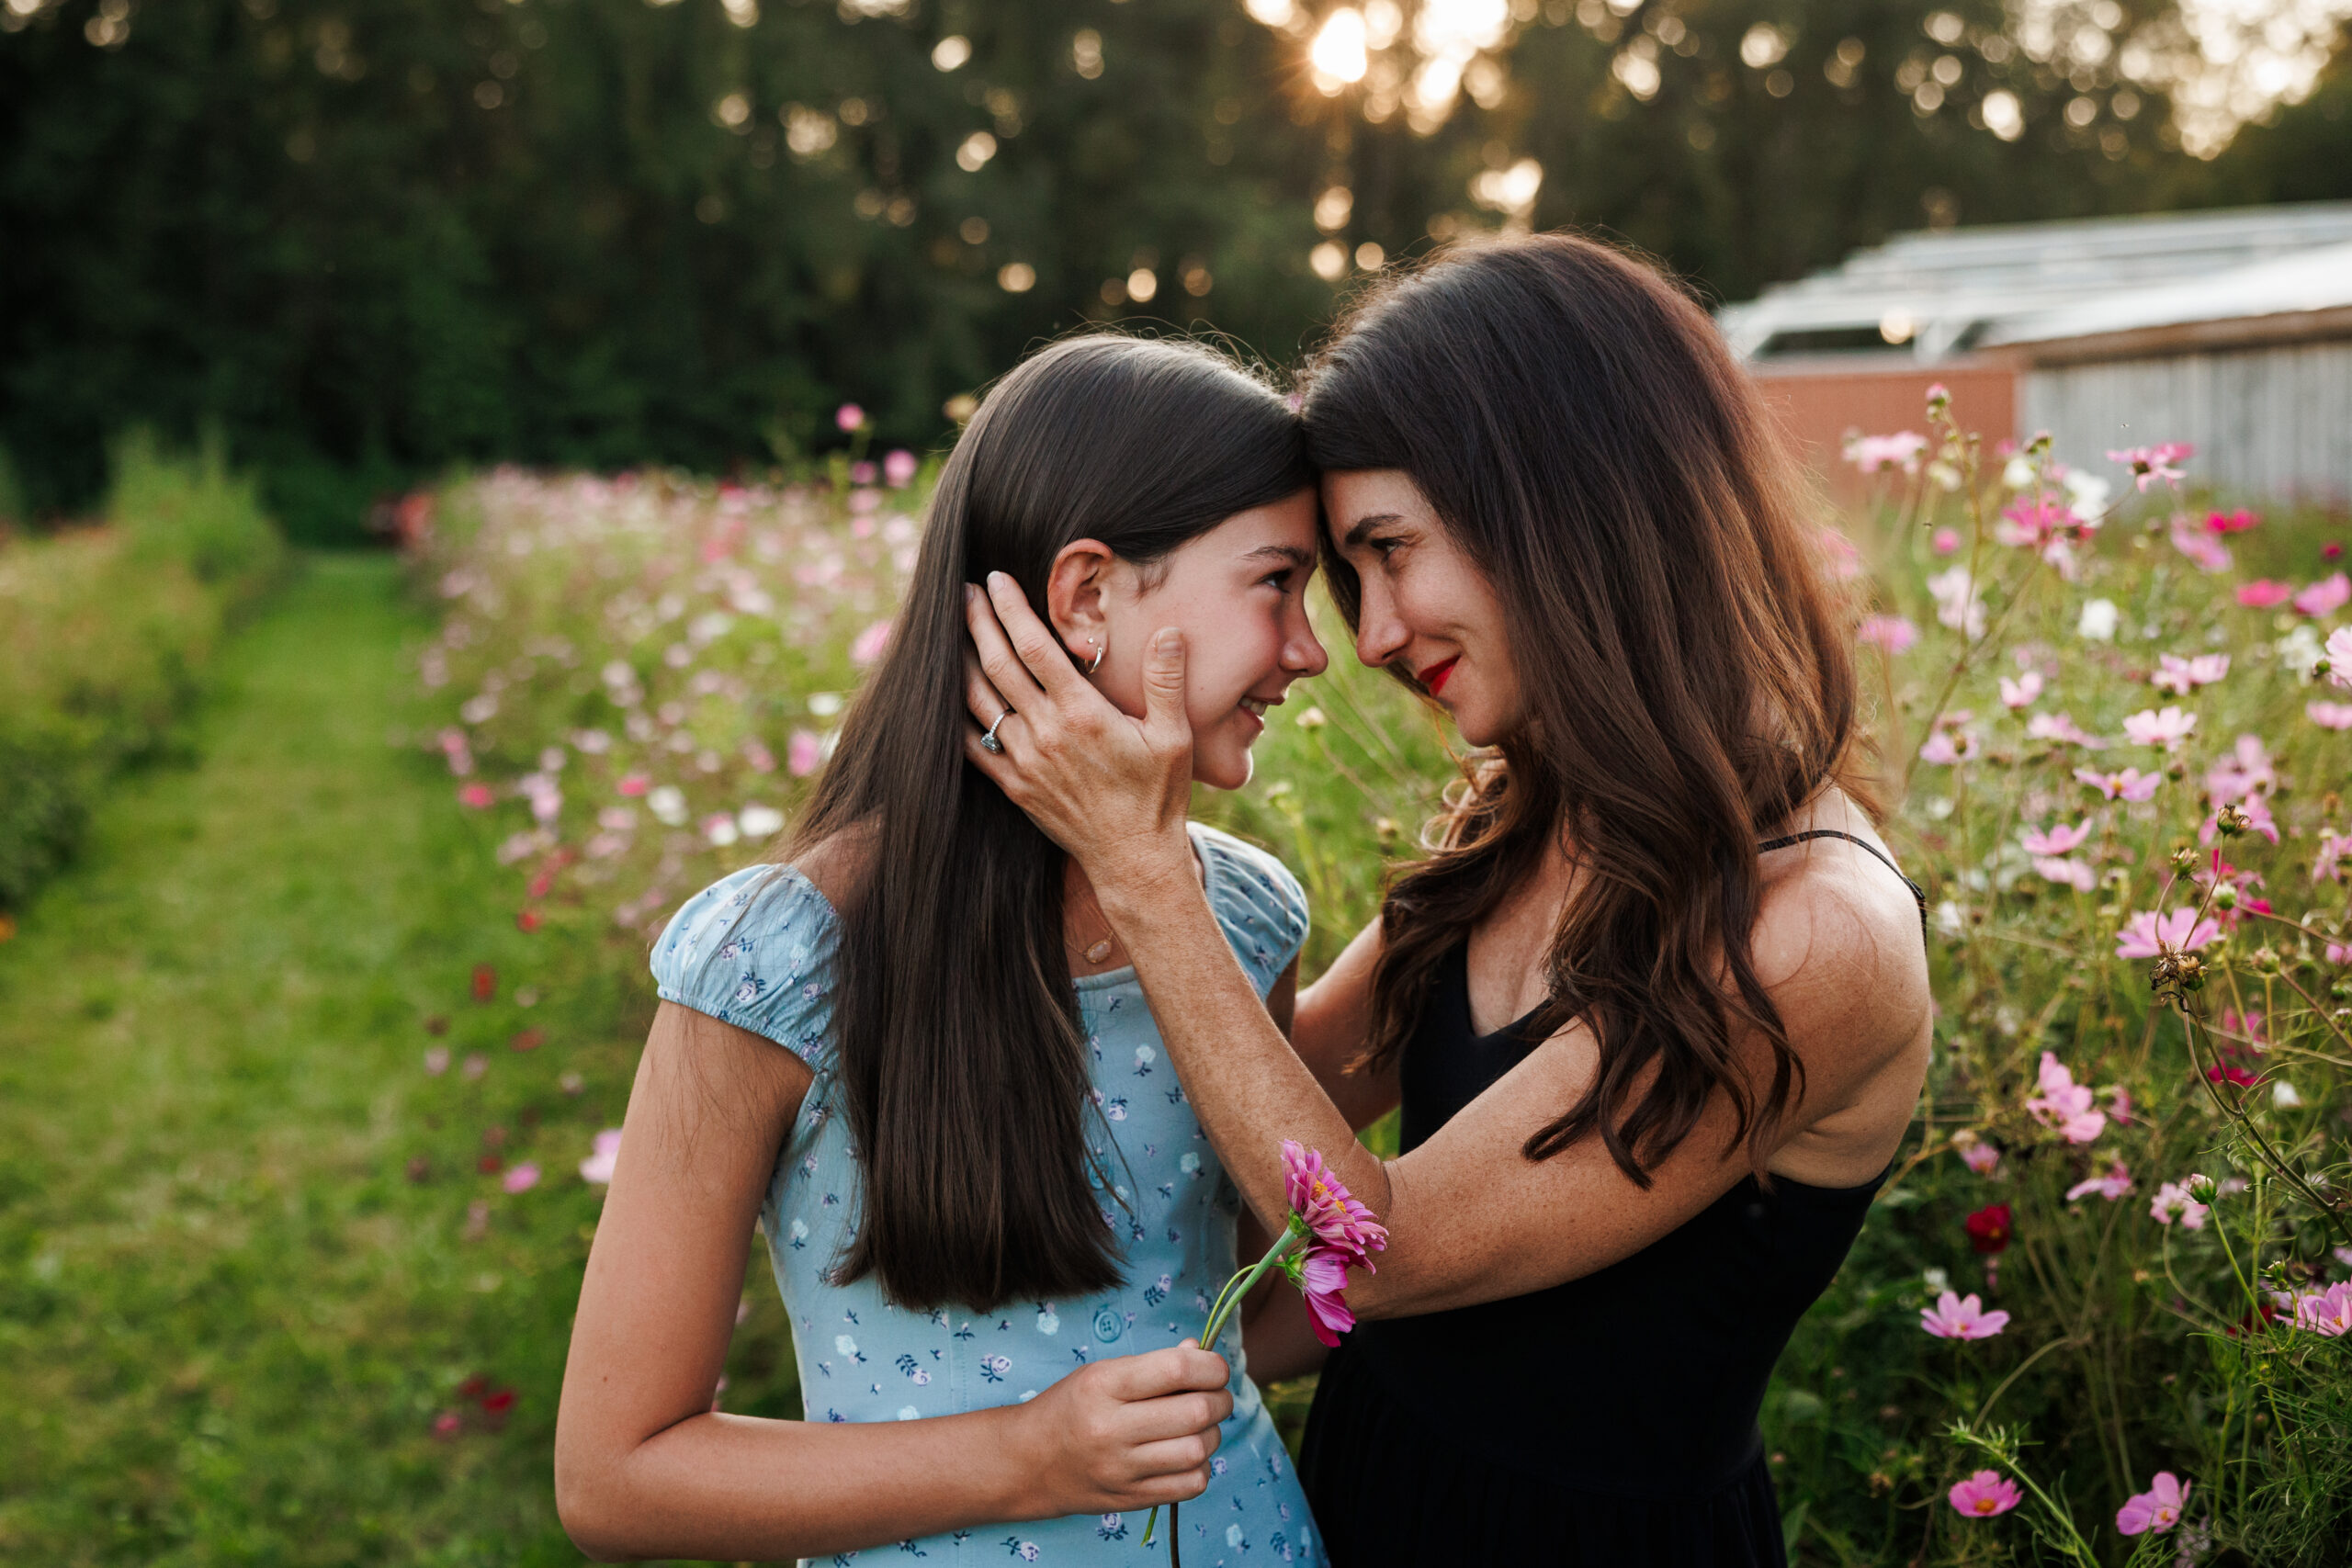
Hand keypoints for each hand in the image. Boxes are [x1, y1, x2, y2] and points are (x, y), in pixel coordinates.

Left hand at [961, 573, 1194, 891]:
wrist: (1132, 859)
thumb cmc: (1158, 796)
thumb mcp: (1175, 737)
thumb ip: (1166, 682)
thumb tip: (1169, 632)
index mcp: (1083, 714)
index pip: (1036, 649)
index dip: (1012, 610)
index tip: (997, 580)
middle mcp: (1046, 734)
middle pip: (999, 666)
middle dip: (979, 622)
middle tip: (964, 592)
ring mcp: (1025, 761)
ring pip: (979, 701)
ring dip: (962, 661)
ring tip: (950, 631)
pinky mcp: (1013, 785)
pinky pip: (973, 744)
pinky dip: (956, 715)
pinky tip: (948, 693)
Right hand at [999, 1342, 1232, 1518]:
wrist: (1027, 1462)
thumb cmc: (1070, 1407)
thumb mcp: (1102, 1373)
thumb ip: (1154, 1364)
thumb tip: (1201, 1353)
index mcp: (1102, 1385)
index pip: (1176, 1370)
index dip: (1210, 1366)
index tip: (1215, 1368)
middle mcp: (1111, 1428)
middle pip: (1195, 1412)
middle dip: (1220, 1399)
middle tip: (1215, 1396)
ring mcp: (1120, 1469)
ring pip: (1198, 1450)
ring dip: (1212, 1434)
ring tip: (1199, 1426)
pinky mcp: (1129, 1499)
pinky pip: (1190, 1485)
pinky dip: (1200, 1467)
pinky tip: (1186, 1455)